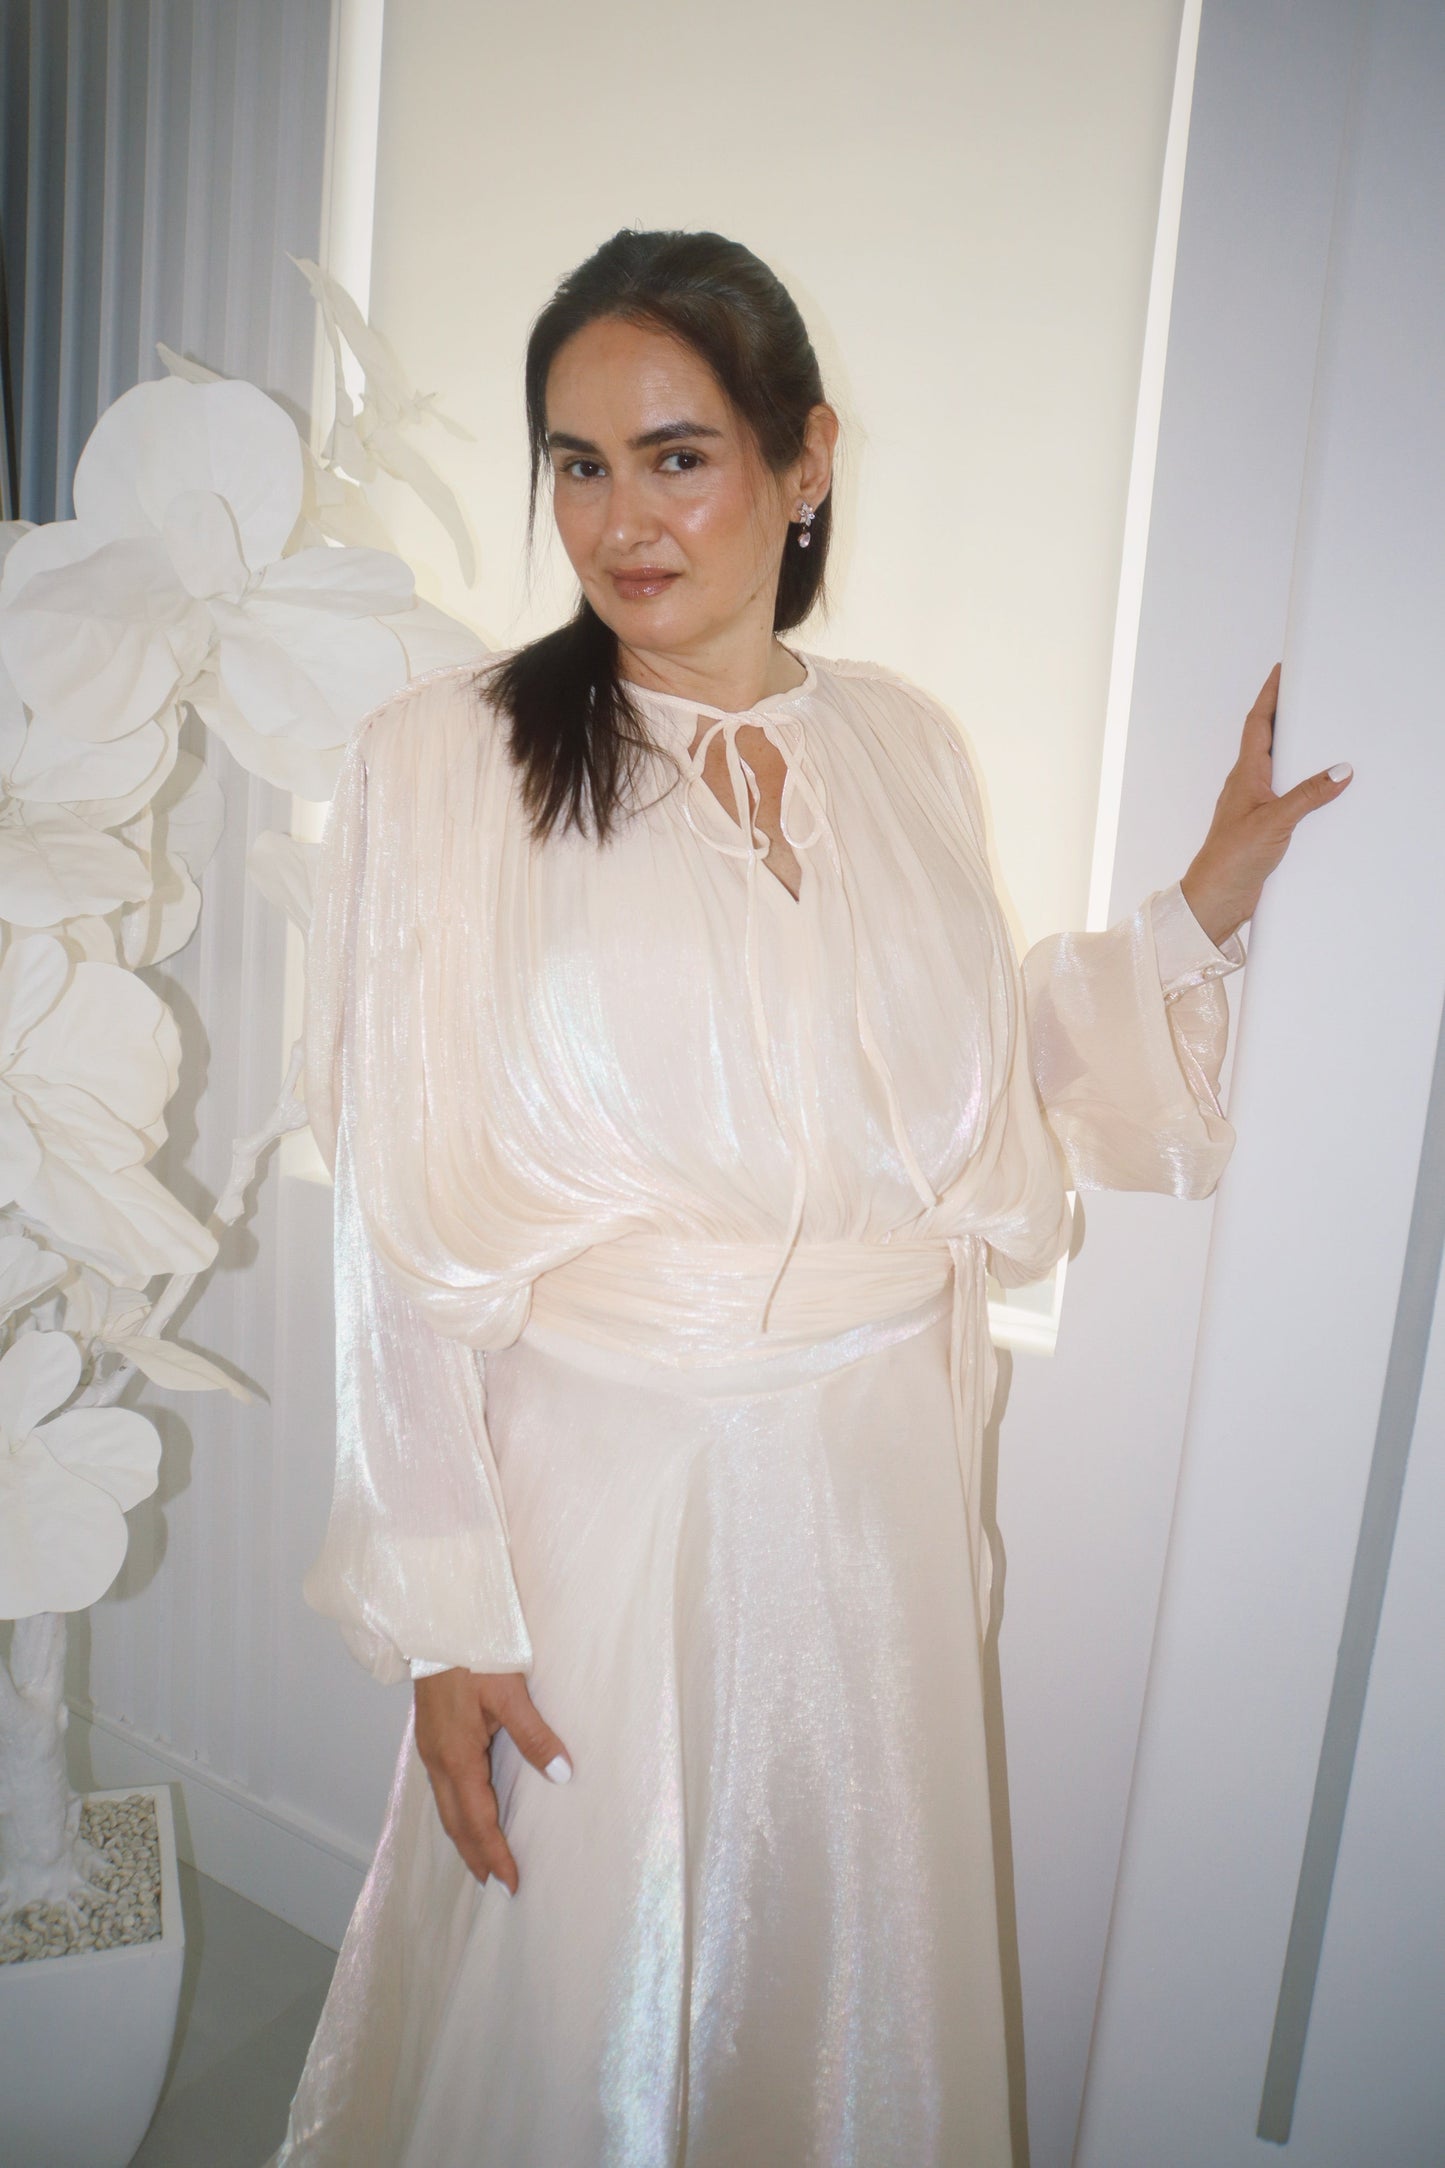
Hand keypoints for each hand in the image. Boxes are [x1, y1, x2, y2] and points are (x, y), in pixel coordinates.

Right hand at [413, 1668, 571, 1893]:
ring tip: (484, 1859)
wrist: (437, 1620)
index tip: (510, 1884)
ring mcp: (429, 1747)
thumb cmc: (474, 1650)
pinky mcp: (430, 1734)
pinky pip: (443, 1787)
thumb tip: (562, 1774)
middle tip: (497, 1886)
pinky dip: (457, 1810)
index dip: (494, 1854)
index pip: (477, 1820)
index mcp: (456, 1756)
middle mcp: (437, 1759)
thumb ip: (535, 1735)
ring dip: (464, 1836)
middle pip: (455, 1822)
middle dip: (475, 1856)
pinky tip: (469, 1809)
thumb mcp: (510, 1691)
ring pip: (445, 1806)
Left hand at [1179, 664, 1352, 947]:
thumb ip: (1308, 795)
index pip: (1258, 724)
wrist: (1215, 900)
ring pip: (1277, 768)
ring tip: (1318, 733)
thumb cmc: (1230, 859)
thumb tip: (1339, 771)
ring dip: (1295, 750)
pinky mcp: (1262, 827)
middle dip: (1285, 715)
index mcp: (1245, 775)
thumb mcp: (1275, 823)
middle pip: (1268, 741)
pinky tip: (1318, 790)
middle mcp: (1247, 785)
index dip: (1270, 696)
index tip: (1281, 671)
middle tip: (1305, 694)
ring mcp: (1253, 806)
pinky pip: (1285, 795)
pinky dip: (1302, 785)